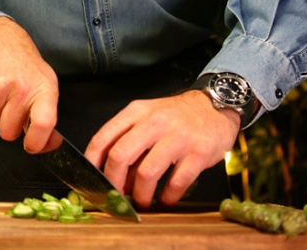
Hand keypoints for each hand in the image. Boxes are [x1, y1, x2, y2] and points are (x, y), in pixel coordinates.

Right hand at [0, 16, 59, 152]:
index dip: (37, 142)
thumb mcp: (44, 84)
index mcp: (43, 88)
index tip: (31, 144)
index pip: (44, 123)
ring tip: (1, 91)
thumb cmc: (24, 64)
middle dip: (8, 125)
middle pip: (8, 132)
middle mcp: (21, 86)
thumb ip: (47, 116)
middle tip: (11, 105)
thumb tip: (49, 144)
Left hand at [84, 90, 238, 207]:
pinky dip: (168, 196)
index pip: (103, 138)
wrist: (214, 106)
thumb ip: (128, 140)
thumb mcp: (147, 117)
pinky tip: (166, 199)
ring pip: (147, 172)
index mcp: (136, 112)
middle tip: (116, 196)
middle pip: (120, 156)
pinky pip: (177, 181)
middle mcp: (154, 122)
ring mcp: (178, 137)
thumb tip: (110, 174)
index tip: (91, 180)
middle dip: (113, 182)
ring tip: (141, 201)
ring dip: (140, 194)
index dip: (92, 163)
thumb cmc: (176, 116)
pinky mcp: (199, 152)